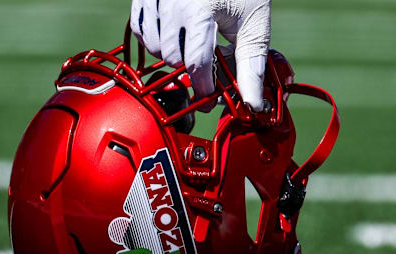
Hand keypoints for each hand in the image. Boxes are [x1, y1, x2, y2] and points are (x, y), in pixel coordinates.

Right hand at [130, 0, 271, 111]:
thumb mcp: (254, 25)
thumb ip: (251, 66)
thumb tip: (252, 102)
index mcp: (201, 9)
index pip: (196, 62)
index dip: (203, 87)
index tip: (210, 98)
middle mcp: (173, 2)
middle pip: (171, 57)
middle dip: (190, 66)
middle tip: (207, 64)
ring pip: (153, 46)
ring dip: (172, 53)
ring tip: (192, 44)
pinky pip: (141, 30)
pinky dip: (155, 38)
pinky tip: (175, 34)